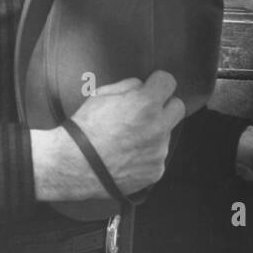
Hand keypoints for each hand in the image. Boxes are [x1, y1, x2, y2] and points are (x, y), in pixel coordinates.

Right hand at [39, 71, 184, 219]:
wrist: (74, 164)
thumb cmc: (85, 127)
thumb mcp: (101, 94)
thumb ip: (129, 86)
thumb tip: (143, 87)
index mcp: (146, 104)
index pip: (168, 81)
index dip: (158, 83)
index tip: (152, 88)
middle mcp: (159, 127)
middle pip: (178, 107)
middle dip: (164, 106)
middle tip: (146, 113)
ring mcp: (159, 151)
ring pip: (166, 134)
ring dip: (153, 133)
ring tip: (128, 141)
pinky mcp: (156, 171)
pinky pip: (158, 157)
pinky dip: (147, 156)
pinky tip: (128, 158)